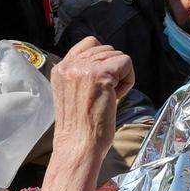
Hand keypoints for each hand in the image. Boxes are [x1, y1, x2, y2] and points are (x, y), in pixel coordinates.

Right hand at [50, 36, 133, 157]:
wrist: (78, 146)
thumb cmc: (80, 127)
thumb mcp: (72, 93)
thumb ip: (82, 74)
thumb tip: (107, 61)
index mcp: (61, 68)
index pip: (89, 44)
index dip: (102, 61)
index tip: (100, 84)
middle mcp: (70, 65)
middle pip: (106, 49)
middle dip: (112, 70)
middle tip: (104, 95)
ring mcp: (84, 69)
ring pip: (117, 55)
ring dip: (120, 76)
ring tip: (108, 97)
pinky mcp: (101, 75)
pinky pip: (126, 63)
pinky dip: (128, 80)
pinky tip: (117, 97)